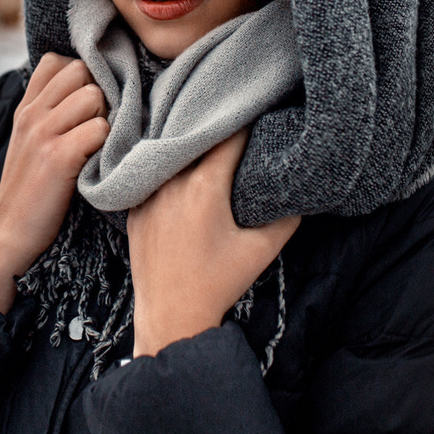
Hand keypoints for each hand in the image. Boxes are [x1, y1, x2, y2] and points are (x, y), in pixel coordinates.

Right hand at [0, 53, 108, 312]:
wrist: (8, 238)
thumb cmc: (31, 193)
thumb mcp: (30, 144)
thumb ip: (49, 114)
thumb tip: (90, 90)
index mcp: (25, 109)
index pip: (57, 61)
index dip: (80, 77)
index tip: (86, 108)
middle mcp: (31, 115)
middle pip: (82, 72)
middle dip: (98, 96)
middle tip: (94, 130)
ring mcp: (42, 134)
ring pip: (94, 97)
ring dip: (105, 121)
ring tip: (95, 150)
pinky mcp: (58, 158)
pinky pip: (100, 129)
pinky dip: (107, 147)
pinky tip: (97, 166)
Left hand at [128, 130, 299, 356]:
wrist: (171, 315)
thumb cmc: (219, 282)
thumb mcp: (261, 250)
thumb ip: (286, 216)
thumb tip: (300, 191)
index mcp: (204, 187)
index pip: (227, 138)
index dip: (245, 125)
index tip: (256, 117)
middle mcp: (171, 183)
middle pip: (195, 141)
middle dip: (214, 131)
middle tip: (232, 123)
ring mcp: (147, 195)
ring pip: (170, 157)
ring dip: (188, 149)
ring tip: (206, 143)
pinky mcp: (134, 209)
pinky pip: (150, 178)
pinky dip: (166, 171)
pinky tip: (179, 172)